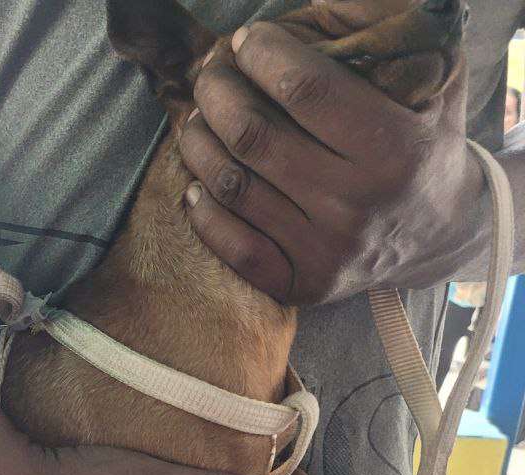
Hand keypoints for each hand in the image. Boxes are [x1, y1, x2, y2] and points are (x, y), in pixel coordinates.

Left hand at [179, 21, 481, 303]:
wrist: (441, 234)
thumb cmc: (424, 145)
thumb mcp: (431, 84)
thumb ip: (387, 40)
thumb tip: (316, 10)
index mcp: (395, 148)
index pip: (305, 88)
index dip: (264, 55)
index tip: (249, 41)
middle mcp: (357, 205)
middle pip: (254, 136)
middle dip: (217, 94)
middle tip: (210, 77)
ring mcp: (326, 250)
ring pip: (232, 187)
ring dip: (197, 144)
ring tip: (196, 119)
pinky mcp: (303, 285)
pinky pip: (233, 248)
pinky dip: (203, 211)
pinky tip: (196, 182)